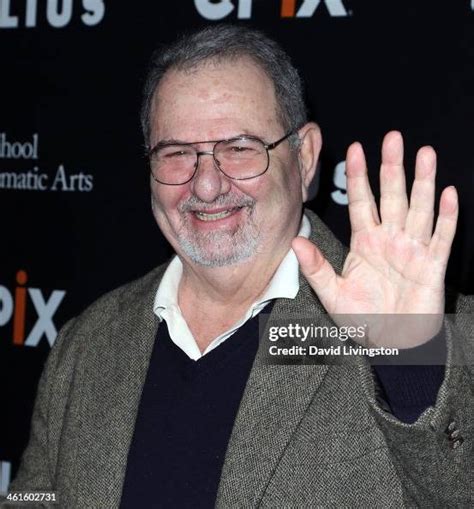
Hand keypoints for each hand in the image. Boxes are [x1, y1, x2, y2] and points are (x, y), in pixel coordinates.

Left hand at [292, 131, 458, 347]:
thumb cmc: (362, 318)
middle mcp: (389, 239)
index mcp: (364, 242)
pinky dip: (446, 217)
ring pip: (419, 209)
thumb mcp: (333, 294)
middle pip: (392, 196)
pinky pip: (441, 237)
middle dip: (392, 167)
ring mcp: (412, 250)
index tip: (355, 149)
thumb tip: (296, 243)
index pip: (362, 201)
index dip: (359, 176)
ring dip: (423, 182)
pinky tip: (448, 194)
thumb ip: (316, 268)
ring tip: (425, 154)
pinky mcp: (432, 266)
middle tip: (393, 138)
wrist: (389, 343)